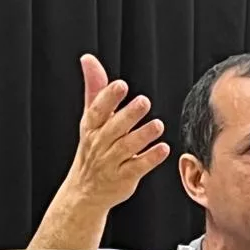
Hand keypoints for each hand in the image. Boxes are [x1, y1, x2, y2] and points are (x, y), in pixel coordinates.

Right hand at [64, 54, 170, 208]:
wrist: (86, 191)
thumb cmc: (92, 149)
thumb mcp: (91, 119)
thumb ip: (95, 89)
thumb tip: (88, 59)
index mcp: (92, 127)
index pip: (98, 110)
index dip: (108, 97)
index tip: (120, 85)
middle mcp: (100, 144)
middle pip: (114, 128)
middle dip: (128, 115)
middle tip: (144, 101)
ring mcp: (111, 162)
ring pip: (127, 148)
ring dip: (143, 136)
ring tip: (158, 124)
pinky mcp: (124, 178)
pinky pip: (138, 167)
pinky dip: (150, 158)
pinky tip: (164, 148)